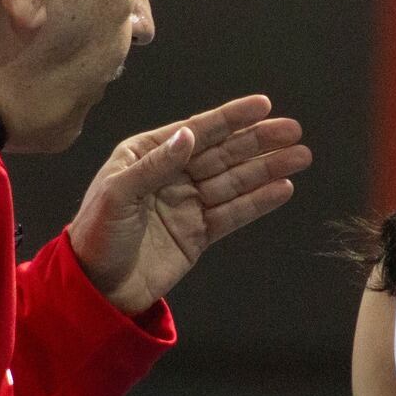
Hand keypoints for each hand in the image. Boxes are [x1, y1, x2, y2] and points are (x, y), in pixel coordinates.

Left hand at [69, 95, 309, 315]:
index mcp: (146, 155)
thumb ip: (154, 165)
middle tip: (293, 130)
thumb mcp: (116, 194)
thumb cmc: (95, 236)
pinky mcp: (198, 233)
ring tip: (300, 157)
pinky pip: (233, 213)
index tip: (262, 106)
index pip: (195, 131)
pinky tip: (282, 188)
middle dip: (258, 141)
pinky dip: (258, 202)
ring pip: (234, 181)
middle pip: (223, 153)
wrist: (95, 289)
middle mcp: (170, 174)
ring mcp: (187, 204)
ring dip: (267, 169)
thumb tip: (188, 135)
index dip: (230, 119)